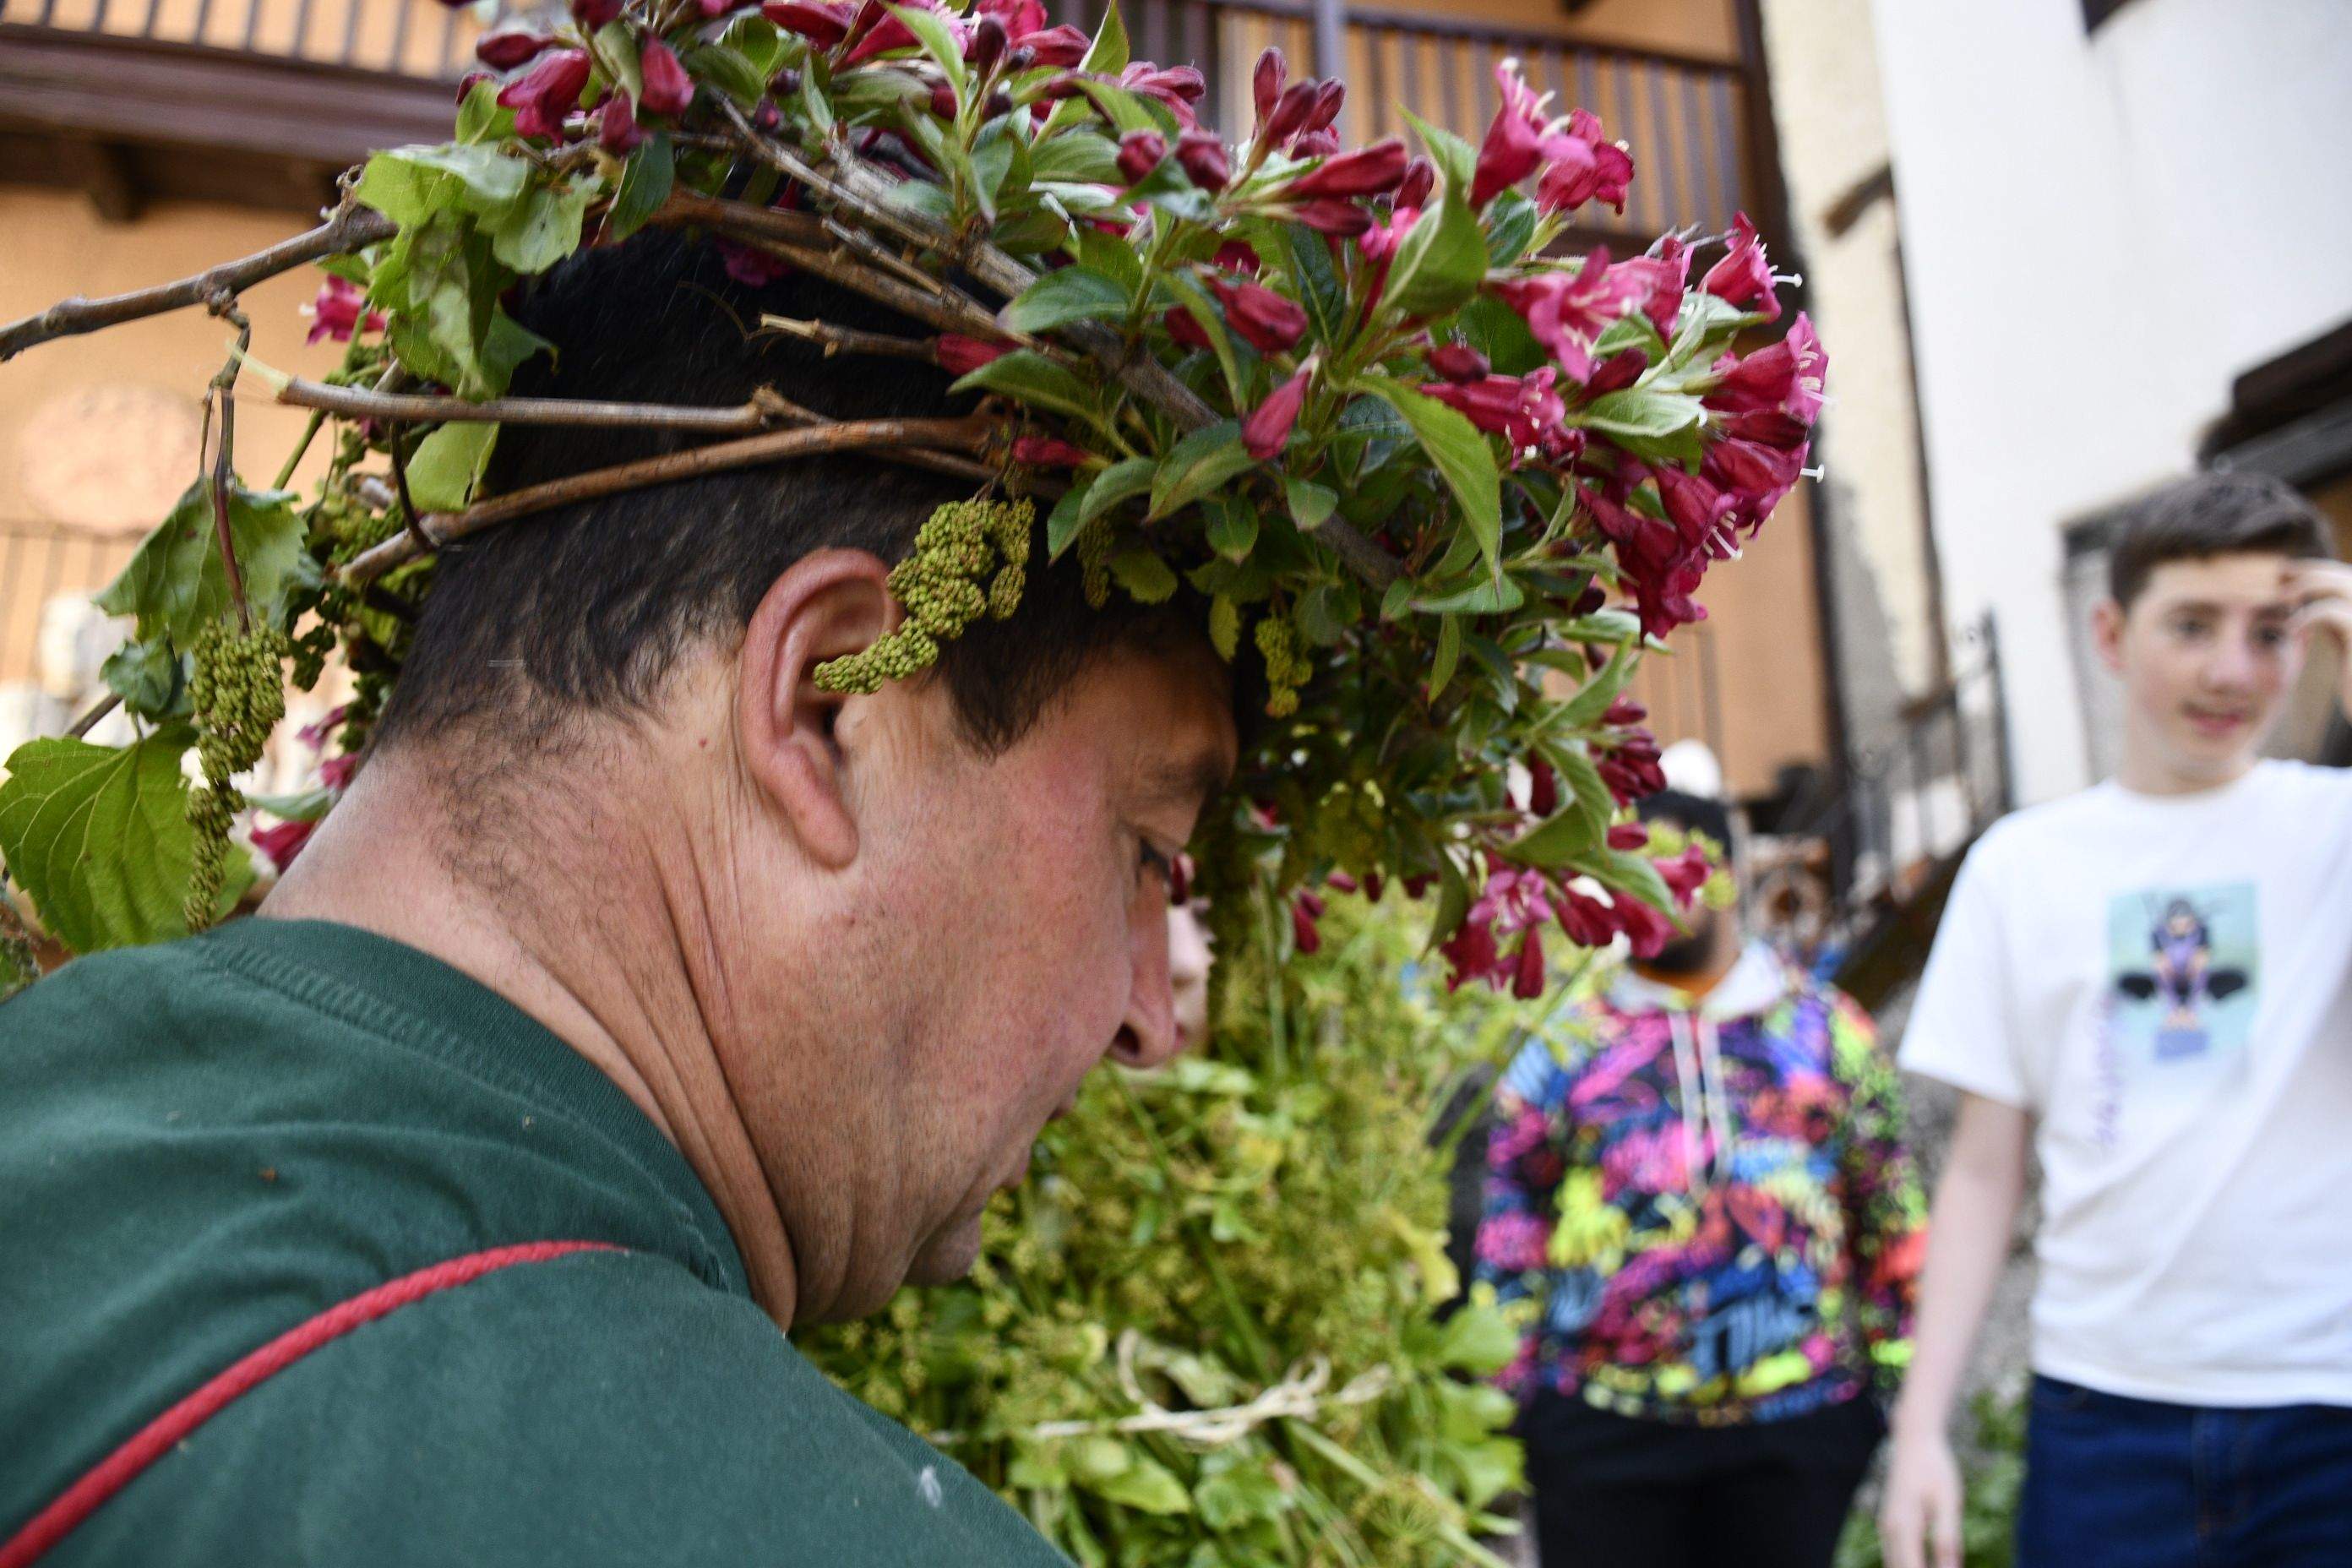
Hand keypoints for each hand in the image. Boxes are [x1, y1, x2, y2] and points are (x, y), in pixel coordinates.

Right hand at [1878, 1423, 1963, 1567]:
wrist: (1914, 1441)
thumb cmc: (1936, 1468)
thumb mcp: (1948, 1501)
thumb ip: (1947, 1538)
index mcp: (1904, 1525)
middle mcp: (1889, 1530)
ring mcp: (1886, 1528)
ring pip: (1895, 1567)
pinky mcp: (1890, 1526)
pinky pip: (1896, 1557)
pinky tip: (1925, 1567)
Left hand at [2286, 560, 2351, 719]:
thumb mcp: (2340, 634)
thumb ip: (2329, 611)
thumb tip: (2301, 588)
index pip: (2343, 574)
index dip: (2315, 568)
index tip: (2284, 571)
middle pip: (2342, 575)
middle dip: (2308, 571)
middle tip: (2278, 575)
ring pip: (2340, 586)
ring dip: (2307, 586)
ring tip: (2282, 597)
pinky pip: (2332, 612)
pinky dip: (2308, 615)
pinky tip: (2291, 629)